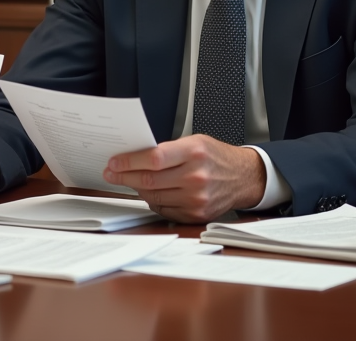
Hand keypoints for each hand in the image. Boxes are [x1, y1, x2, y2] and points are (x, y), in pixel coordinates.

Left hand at [104, 135, 265, 222]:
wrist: (243, 177)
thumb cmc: (216, 156)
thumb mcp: (194, 141)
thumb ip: (167, 149)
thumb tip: (134, 156)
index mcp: (194, 152)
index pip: (153, 158)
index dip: (129, 161)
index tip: (114, 162)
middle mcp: (196, 177)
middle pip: (149, 180)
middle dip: (124, 176)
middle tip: (112, 173)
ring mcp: (196, 198)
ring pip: (153, 196)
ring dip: (137, 189)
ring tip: (130, 181)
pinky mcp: (196, 214)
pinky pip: (164, 209)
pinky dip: (152, 201)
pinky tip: (149, 192)